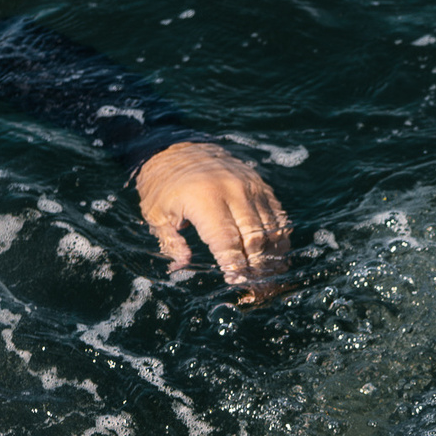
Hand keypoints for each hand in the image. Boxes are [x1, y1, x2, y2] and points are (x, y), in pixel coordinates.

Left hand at [133, 140, 289, 296]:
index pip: (226, 241)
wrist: (179, 146)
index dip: (234, 266)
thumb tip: (182, 267)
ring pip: (271, 228)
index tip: (236, 282)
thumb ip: (170, 243)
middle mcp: (233, 191)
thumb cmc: (163, 184)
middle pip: (254, 237)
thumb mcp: (155, 214)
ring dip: (272, 257)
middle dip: (256, 267)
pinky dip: (280, 238)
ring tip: (270, 279)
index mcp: (204, 199)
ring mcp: (251, 187)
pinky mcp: (260, 185)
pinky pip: (278, 215)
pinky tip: (276, 257)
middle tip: (256, 290)